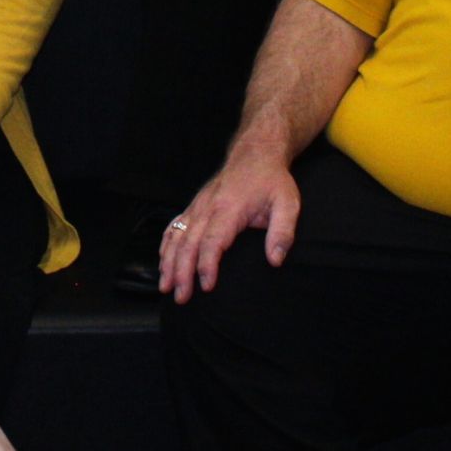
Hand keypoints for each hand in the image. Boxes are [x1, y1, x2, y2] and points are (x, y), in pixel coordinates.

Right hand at [160, 147, 301, 303]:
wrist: (256, 153)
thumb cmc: (271, 180)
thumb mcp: (287, 203)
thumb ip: (283, 232)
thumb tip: (275, 259)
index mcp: (229, 208)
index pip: (213, 240)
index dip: (207, 264)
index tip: (207, 286)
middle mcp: (208, 207)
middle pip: (188, 243)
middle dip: (181, 271)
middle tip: (181, 297)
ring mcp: (198, 206)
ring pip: (176, 236)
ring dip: (169, 262)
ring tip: (166, 286)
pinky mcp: (195, 206)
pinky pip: (174, 226)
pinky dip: (166, 245)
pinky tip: (163, 261)